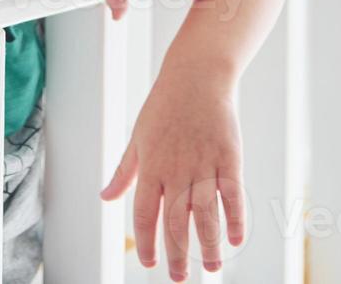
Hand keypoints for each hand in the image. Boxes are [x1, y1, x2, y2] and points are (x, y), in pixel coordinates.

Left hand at [100, 64, 244, 279]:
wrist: (197, 77)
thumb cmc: (164, 107)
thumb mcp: (137, 138)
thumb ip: (124, 172)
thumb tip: (105, 197)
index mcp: (151, 167)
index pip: (146, 214)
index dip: (147, 242)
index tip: (150, 263)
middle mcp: (177, 170)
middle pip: (176, 221)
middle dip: (178, 253)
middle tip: (179, 278)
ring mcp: (204, 165)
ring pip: (206, 214)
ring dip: (208, 244)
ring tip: (212, 267)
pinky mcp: (229, 158)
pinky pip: (232, 194)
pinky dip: (235, 218)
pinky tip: (235, 239)